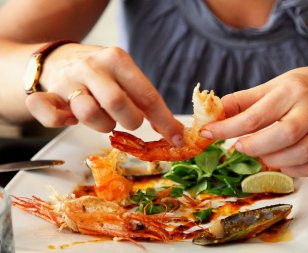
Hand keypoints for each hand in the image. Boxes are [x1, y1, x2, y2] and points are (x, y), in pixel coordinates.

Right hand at [25, 43, 182, 144]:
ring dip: (102, 125)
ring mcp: (69, 81)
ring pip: (89, 113)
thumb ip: (145, 99)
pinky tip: (69, 119)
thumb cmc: (100, 72)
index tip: (176, 139)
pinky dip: (59, 121)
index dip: (163, 121)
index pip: (147, 95)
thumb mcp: (124, 75)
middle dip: (130, 121)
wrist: (58, 58)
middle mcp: (92, 67)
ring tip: (103, 118)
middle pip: (117, 103)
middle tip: (128, 120)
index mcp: (117, 59)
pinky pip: (50, 114)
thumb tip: (172, 131)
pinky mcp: (50, 96)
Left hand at [202, 67, 307, 176]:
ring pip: (300, 153)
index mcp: (289, 91)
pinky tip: (280, 161)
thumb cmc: (300, 89)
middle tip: (239, 146)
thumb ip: (242, 101)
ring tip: (261, 153)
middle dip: (253, 146)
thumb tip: (214, 113)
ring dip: (273, 160)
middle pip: (282, 134)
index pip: (255, 115)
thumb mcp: (271, 86)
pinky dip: (290, 169)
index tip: (207, 133)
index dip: (226, 128)